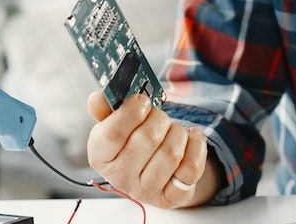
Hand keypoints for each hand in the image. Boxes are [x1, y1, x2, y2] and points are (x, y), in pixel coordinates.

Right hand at [86, 92, 222, 207]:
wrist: (155, 168)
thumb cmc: (134, 140)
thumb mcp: (116, 121)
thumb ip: (106, 107)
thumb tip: (98, 98)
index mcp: (100, 156)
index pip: (112, 135)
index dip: (131, 112)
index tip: (142, 101)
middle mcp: (120, 178)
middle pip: (147, 140)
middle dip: (159, 119)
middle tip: (160, 118)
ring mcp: (146, 191)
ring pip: (171, 153)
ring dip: (178, 132)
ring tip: (174, 131)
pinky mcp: (171, 198)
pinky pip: (191, 168)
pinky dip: (196, 146)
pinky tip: (191, 139)